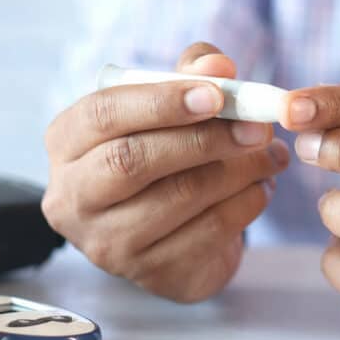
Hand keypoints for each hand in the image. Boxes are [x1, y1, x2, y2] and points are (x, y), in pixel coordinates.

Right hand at [42, 43, 289, 301]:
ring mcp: (107, 243)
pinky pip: (206, 234)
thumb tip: (218, 66)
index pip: (102, 115)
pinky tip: (263, 187)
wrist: (169, 230)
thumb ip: (191, 75)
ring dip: (237, 172)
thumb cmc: (163, 150)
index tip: (217, 95)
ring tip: (272, 154)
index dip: (161, 102)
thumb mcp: (170, 104)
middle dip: (204, 140)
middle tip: (258, 128)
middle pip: (132, 161)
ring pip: (176, 199)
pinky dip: (245, 205)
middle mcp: (73, 198)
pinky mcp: (149, 273)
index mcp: (66, 143)